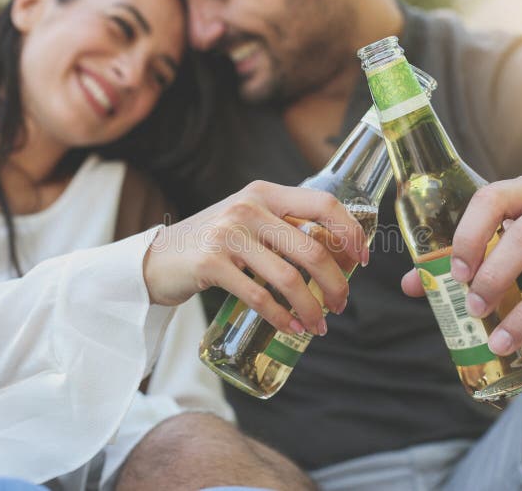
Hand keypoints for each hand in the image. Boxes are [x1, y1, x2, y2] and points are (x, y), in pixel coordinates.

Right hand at [143, 180, 367, 335]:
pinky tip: (291, 328)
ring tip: (319, 325)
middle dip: (336, 283)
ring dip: (311, 307)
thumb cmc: (214, 242)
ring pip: (288, 277)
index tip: (362, 259)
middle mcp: (249, 208)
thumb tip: (339, 255)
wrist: (159, 258)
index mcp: (265, 193)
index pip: (323, 203)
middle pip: (312, 248)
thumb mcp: (249, 220)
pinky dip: (280, 317)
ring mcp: (228, 234)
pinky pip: (258, 296)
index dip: (351, 231)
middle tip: (342, 304)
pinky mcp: (211, 263)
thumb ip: (284, 227)